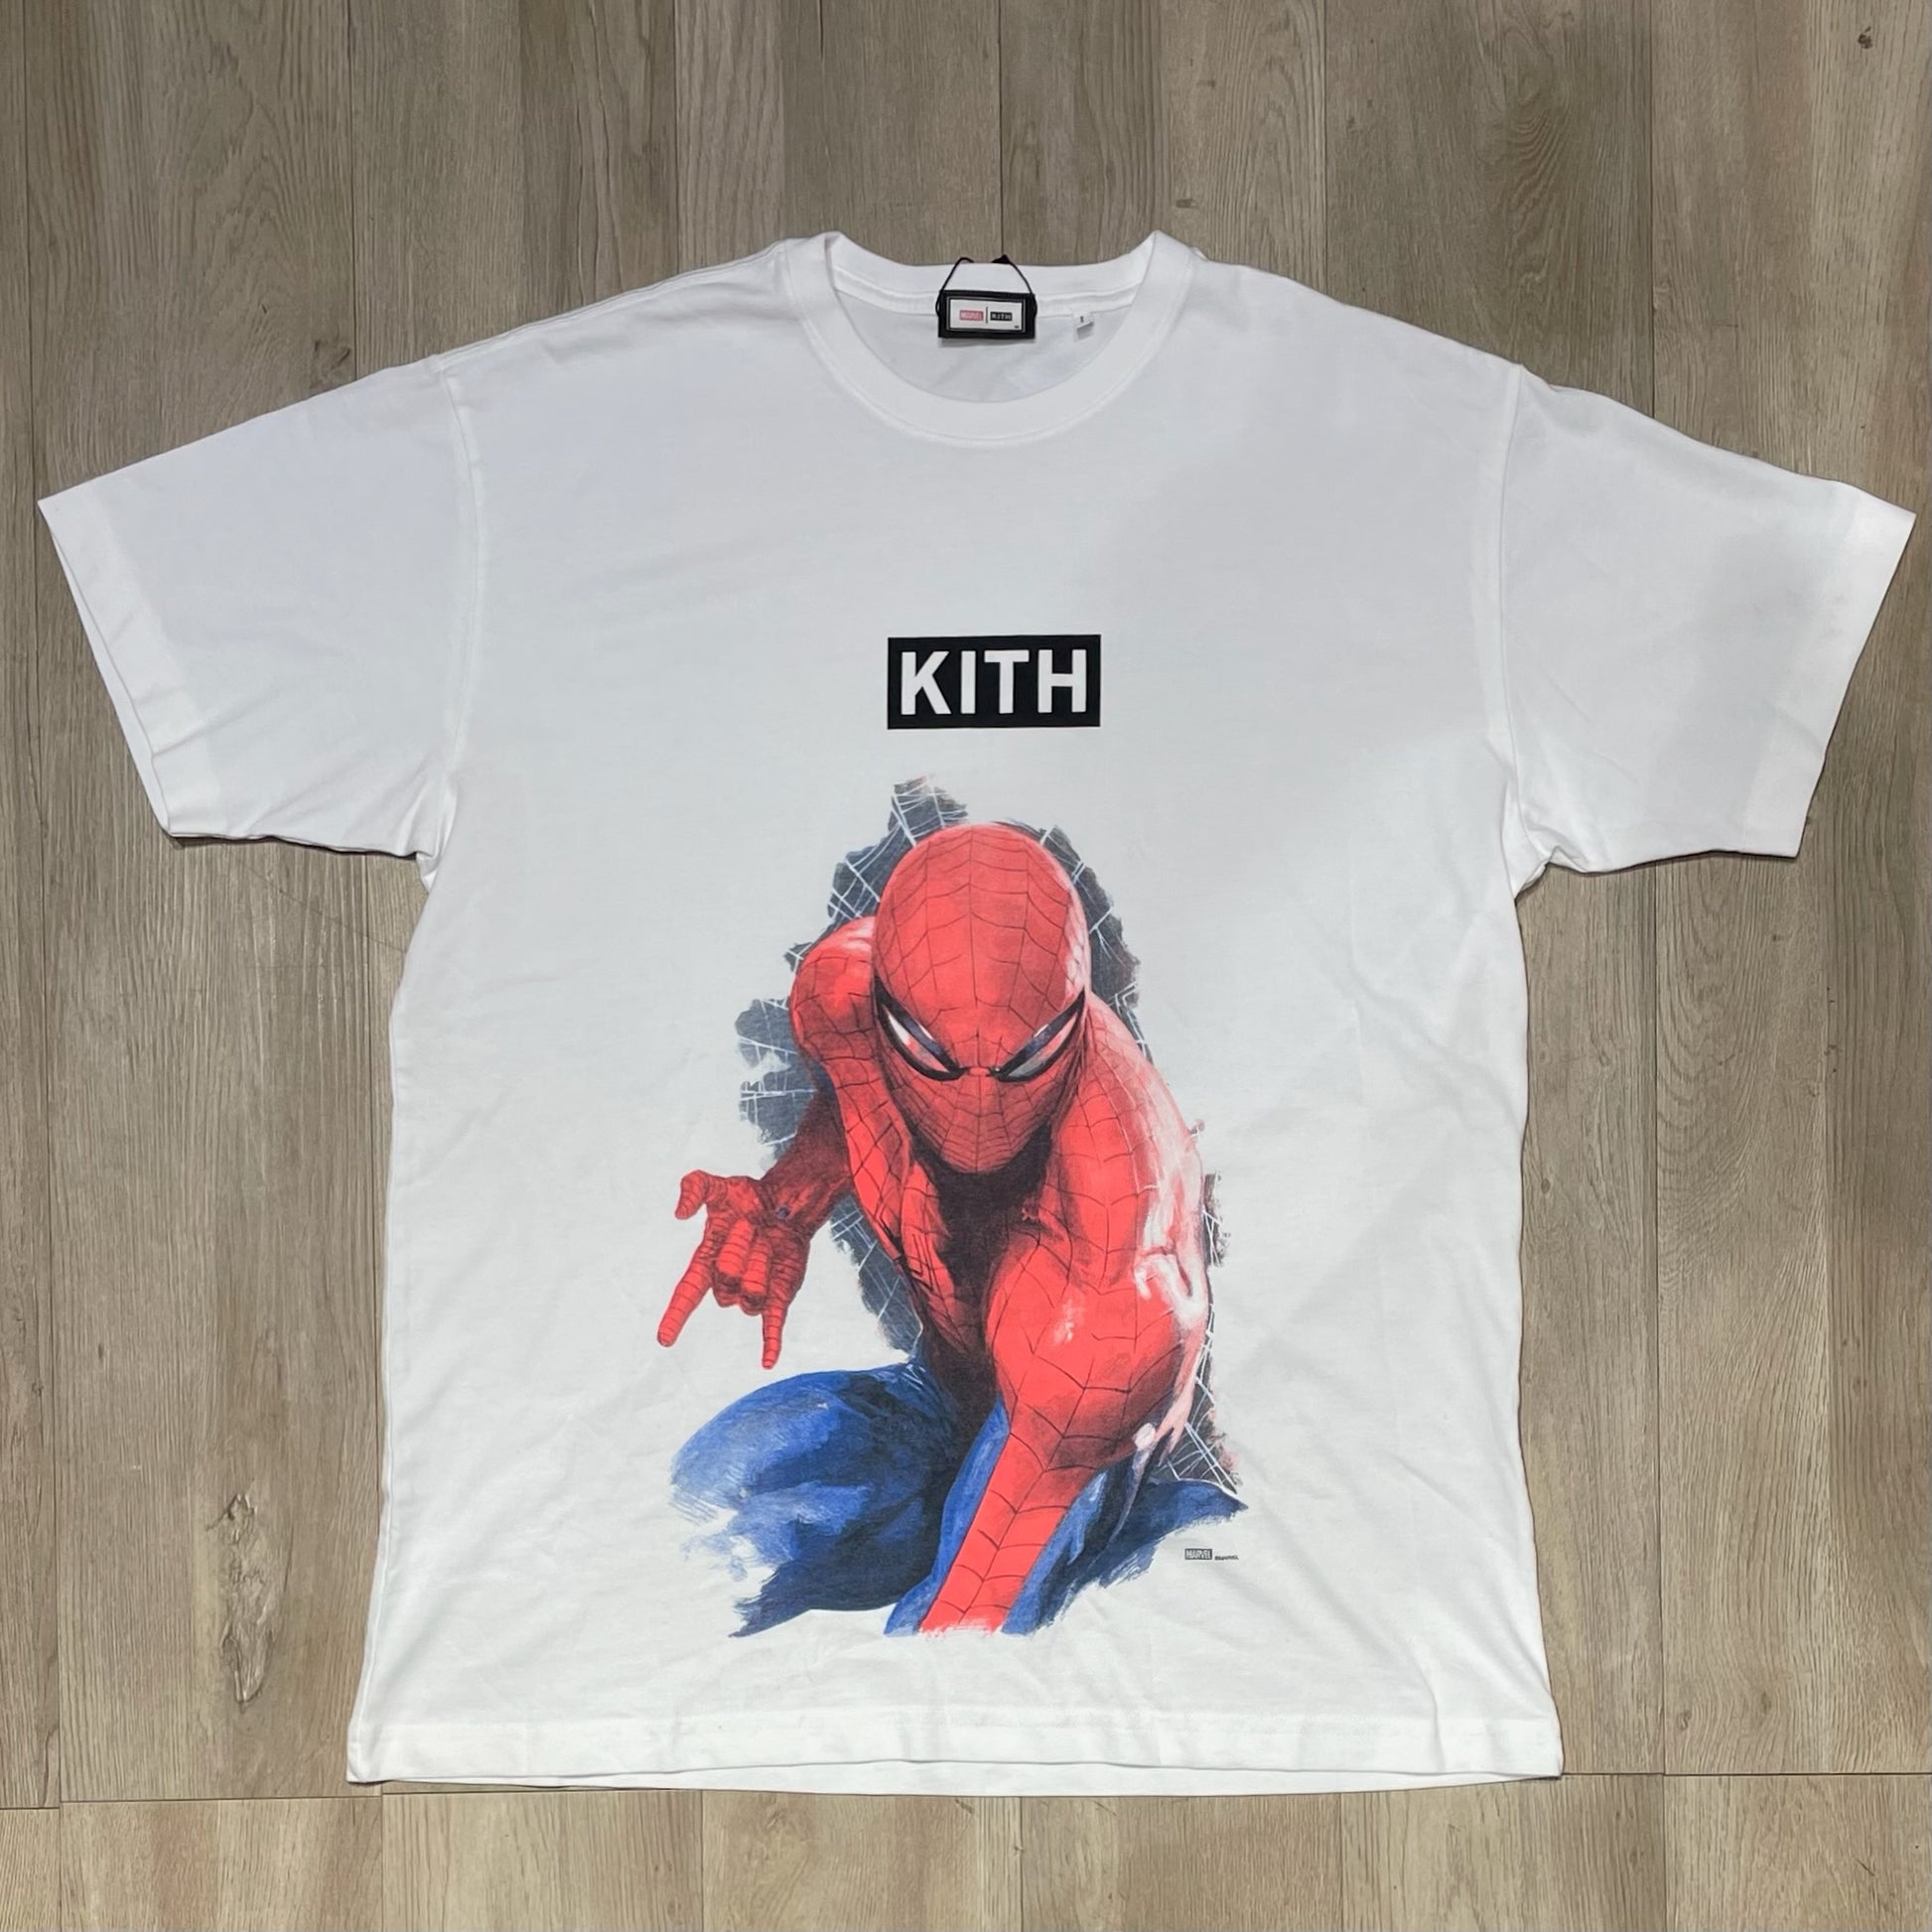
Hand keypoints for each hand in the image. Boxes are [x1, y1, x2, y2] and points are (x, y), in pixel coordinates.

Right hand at [657, 1170, 812, 1368]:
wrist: (784, 1203)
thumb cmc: (747, 1197)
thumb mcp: (718, 1185)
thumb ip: (693, 1188)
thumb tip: (679, 1212)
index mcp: (707, 1261)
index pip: (686, 1294)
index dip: (676, 1316)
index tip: (664, 1338)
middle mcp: (726, 1281)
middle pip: (725, 1288)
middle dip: (738, 1255)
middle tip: (749, 1228)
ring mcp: (753, 1292)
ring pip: (749, 1299)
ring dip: (759, 1269)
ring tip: (766, 1243)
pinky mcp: (778, 1296)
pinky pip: (771, 1326)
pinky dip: (770, 1344)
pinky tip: (768, 1362)